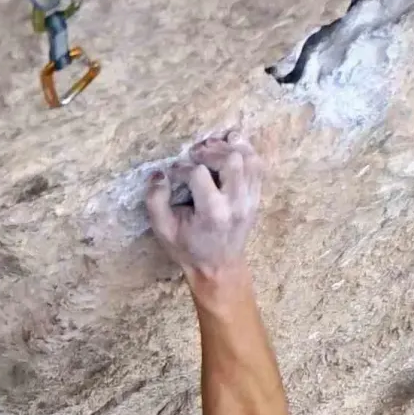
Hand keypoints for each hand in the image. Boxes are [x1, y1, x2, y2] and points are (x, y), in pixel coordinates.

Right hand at [145, 131, 264, 284]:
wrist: (220, 268)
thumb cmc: (189, 249)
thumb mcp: (164, 230)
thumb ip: (155, 200)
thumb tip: (159, 174)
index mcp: (212, 212)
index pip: (199, 173)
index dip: (182, 168)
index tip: (173, 173)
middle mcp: (236, 203)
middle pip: (231, 159)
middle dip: (210, 151)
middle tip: (195, 154)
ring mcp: (250, 200)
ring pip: (249, 158)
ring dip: (228, 147)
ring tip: (212, 148)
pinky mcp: (256, 197)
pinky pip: (257, 166)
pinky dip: (244, 152)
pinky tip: (228, 149)